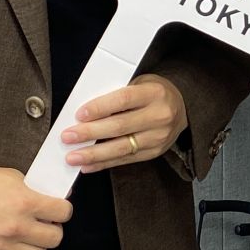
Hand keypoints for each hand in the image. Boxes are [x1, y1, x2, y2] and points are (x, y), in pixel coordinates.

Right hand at [0, 165, 69, 249]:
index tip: (57, 208)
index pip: (63, 212)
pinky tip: (15, 245)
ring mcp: (3, 245)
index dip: (63, 209)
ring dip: (38, 245)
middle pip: (55, 238)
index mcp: (24, 202)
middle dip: (53, 229)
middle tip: (44, 222)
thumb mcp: (9, 176)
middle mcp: (17, 227)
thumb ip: (33, 189)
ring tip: (29, 235)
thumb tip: (52, 198)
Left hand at [61, 74, 188, 173]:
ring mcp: (158, 137)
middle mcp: (159, 116)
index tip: (79, 115)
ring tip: (72, 157)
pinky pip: (125, 160)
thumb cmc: (152, 93)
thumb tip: (83, 112)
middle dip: (90, 133)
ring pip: (121, 148)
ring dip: (94, 154)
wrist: (182, 108)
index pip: (123, 100)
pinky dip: (104, 163)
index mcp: (154, 93)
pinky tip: (87, 165)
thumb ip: (116, 95)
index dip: (100, 107)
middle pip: (120, 126)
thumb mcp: (139, 83)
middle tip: (67, 137)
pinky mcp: (154, 152)